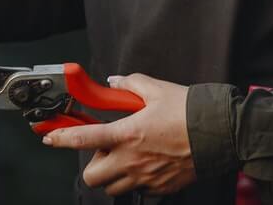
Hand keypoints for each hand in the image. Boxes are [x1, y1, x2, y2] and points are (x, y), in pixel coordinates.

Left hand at [43, 73, 195, 196]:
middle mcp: (133, 160)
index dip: (61, 138)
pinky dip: (135, 180)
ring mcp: (146, 177)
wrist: (222, 133)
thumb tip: (115, 81)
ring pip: (113, 187)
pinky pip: (138, 190)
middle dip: (92, 164)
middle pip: (93, 176)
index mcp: (128, 134)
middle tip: (105, 149)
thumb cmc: (191, 111)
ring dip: (112, 175)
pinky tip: (147, 164)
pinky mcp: (161, 187)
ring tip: (126, 157)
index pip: (83, 138)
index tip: (50, 136)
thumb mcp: (158, 89)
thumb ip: (130, 84)